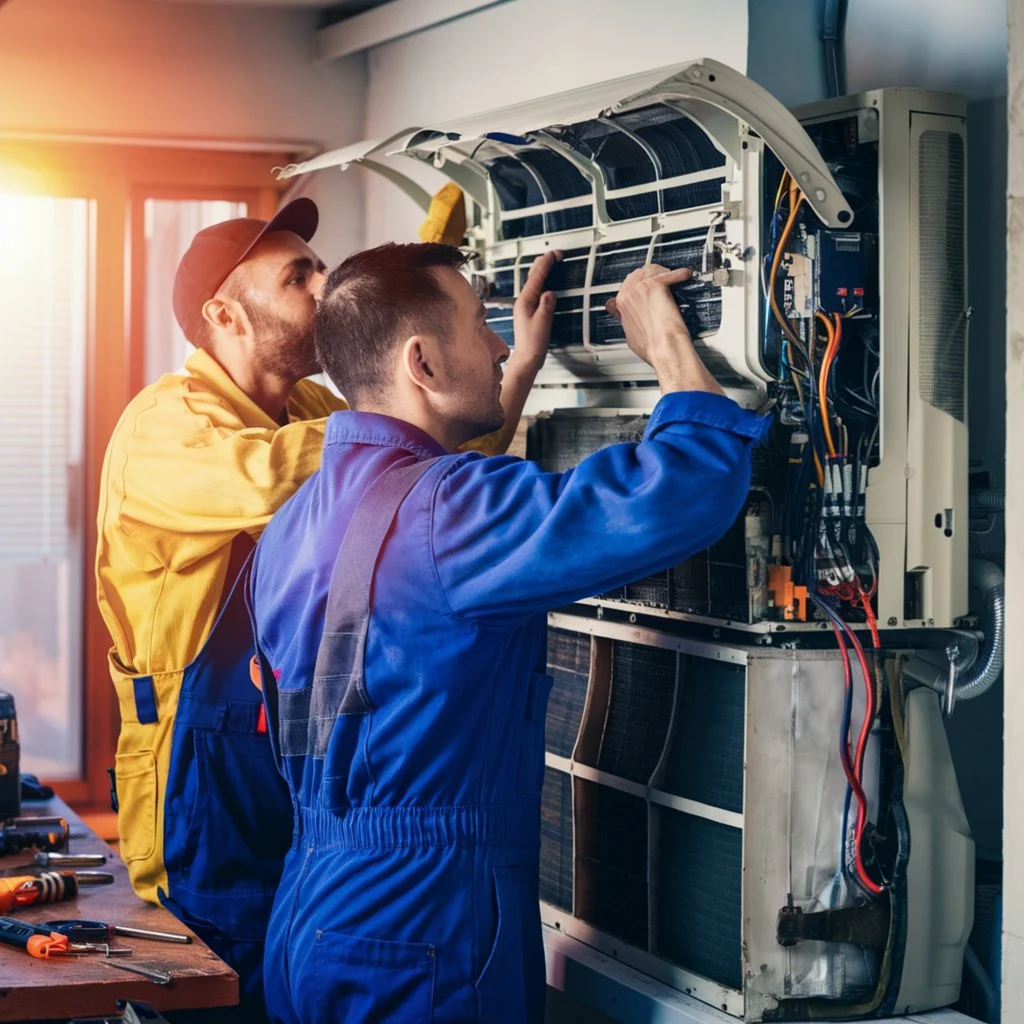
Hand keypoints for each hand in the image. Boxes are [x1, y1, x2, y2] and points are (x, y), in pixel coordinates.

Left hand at [512, 250, 560, 367]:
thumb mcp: (542, 323)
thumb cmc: (533, 343)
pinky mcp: (528, 311)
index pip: (537, 276)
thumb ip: (546, 305)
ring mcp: (524, 306)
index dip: (547, 263)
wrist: (527, 358)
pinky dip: (541, 281)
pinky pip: (535, 290)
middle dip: (544, 262)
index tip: (555, 253)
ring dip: (542, 270)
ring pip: (533, 282)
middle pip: (533, 276)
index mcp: (525, 301)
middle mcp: (523, 301)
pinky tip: (545, 283)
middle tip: (555, 254)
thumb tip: (550, 292)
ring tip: (550, 261)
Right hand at [606, 264, 722, 395]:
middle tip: (663, 279)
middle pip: (639, 274)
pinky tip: (685, 274)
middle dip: (651, 275)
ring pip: (652, 270)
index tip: (648, 285)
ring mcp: (641, 288)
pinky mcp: (656, 285)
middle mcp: (628, 294)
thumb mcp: (630, 335)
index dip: (640, 283)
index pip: (628, 285)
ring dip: (663, 272)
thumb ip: (626, 321)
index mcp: (621, 305)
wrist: (663, 348)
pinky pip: (670, 274)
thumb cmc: (650, 346)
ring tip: (674, 276)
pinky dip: (679, 273)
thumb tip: (626, 318)